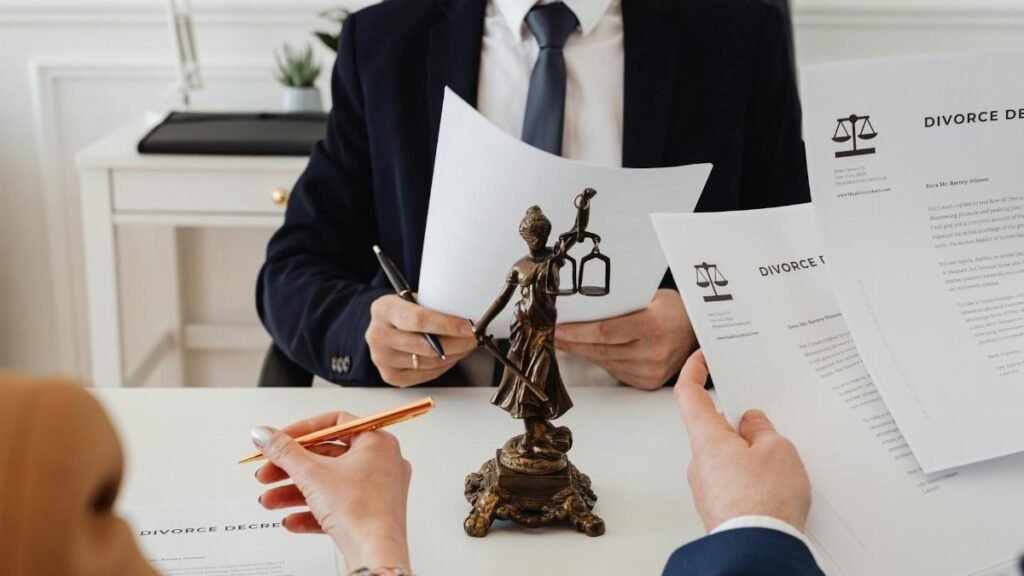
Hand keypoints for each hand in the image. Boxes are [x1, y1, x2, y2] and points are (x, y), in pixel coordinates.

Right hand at [252, 412, 411, 570]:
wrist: (375, 553)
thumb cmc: (360, 510)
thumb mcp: (312, 474)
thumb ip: (284, 451)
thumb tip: (264, 434)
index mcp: (377, 442)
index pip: (335, 424)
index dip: (302, 431)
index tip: (279, 440)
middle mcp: (382, 462)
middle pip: (327, 456)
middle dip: (291, 468)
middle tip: (268, 472)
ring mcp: (378, 490)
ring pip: (329, 484)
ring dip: (295, 491)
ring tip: (270, 500)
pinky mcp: (370, 514)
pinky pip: (337, 506)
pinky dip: (312, 511)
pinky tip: (291, 520)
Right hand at [366, 295, 475, 386]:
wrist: (386, 326)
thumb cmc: (406, 311)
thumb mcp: (416, 300)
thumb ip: (435, 307)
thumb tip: (467, 320)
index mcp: (383, 309)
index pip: (419, 320)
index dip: (447, 325)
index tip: (467, 327)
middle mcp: (377, 335)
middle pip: (426, 346)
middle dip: (457, 343)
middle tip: (474, 338)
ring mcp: (381, 358)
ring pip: (429, 362)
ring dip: (453, 355)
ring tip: (465, 346)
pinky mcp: (390, 376)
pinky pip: (426, 374)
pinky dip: (443, 366)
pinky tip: (451, 356)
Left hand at [554, 289, 696, 389]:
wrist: (696, 332)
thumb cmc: (672, 310)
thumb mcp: (649, 297)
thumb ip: (619, 304)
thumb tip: (582, 307)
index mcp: (653, 327)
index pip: (605, 331)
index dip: (577, 332)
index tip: (558, 328)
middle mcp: (653, 353)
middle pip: (600, 349)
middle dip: (573, 342)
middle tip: (554, 334)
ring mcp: (651, 371)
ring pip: (604, 362)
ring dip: (582, 351)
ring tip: (566, 341)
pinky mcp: (647, 382)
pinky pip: (614, 370)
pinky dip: (599, 360)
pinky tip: (588, 350)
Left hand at [674, 350, 811, 532]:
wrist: (758, 551)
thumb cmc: (764, 504)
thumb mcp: (777, 451)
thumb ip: (762, 430)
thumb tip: (752, 424)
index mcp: (707, 438)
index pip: (689, 394)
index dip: (693, 371)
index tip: (701, 357)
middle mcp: (699, 462)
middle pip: (714, 428)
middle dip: (741, 423)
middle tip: (767, 423)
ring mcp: (707, 487)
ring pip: (727, 456)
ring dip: (749, 453)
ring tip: (780, 462)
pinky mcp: (719, 507)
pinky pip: (734, 480)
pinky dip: (751, 476)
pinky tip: (775, 485)